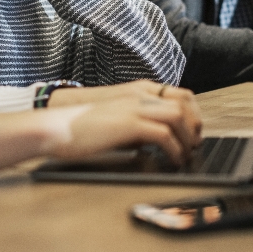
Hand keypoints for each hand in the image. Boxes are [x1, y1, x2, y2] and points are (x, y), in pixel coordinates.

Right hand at [41, 93, 202, 164]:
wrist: (57, 125)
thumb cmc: (82, 126)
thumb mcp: (116, 120)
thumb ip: (136, 124)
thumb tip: (152, 140)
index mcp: (137, 91)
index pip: (180, 93)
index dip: (193, 113)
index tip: (194, 132)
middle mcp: (139, 94)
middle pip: (184, 103)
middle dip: (195, 126)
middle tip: (194, 145)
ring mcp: (134, 107)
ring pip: (178, 117)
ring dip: (187, 138)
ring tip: (185, 154)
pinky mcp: (128, 124)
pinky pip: (163, 135)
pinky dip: (173, 149)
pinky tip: (171, 160)